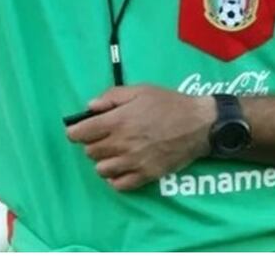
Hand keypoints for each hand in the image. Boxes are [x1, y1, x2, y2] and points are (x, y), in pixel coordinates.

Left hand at [65, 85, 215, 190]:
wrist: (199, 124)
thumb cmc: (168, 103)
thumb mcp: (139, 90)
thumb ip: (111, 97)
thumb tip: (89, 106)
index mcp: (117, 121)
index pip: (81, 133)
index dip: (75, 132)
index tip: (77, 130)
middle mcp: (122, 144)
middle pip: (90, 152)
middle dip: (91, 144)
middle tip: (102, 137)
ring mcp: (134, 162)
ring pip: (101, 170)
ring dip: (103, 161)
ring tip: (113, 152)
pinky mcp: (147, 175)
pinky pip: (120, 185)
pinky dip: (116, 178)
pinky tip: (122, 167)